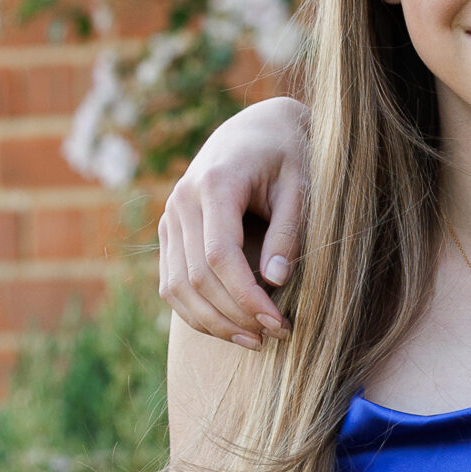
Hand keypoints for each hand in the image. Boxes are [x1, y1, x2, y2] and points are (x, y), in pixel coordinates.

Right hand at [156, 97, 310, 346]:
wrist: (257, 130)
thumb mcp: (300, 187)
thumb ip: (288, 232)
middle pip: (196, 277)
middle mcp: (182, 201)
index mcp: (215, 184)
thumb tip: (275, 282)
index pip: (219, 256)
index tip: (279, 324)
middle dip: (235, 315)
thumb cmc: (287, 157)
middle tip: (275, 337)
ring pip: (177, 286)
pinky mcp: (170, 231)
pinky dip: (196, 311)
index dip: (247, 297)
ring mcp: (170, 217)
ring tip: (255, 341)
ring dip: (213, 322)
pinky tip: (230, 327)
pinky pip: (172, 282)